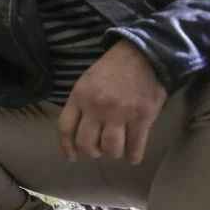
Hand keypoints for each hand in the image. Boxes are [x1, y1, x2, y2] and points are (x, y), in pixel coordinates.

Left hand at [57, 40, 166, 164]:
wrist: (144, 53)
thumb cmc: (114, 67)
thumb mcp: (88, 80)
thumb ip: (81, 103)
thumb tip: (79, 130)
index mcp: (80, 96)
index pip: (65, 128)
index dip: (67, 147)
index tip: (71, 156)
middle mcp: (97, 107)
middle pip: (86, 143)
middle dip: (91, 152)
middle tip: (98, 150)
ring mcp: (120, 113)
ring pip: (110, 148)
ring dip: (112, 153)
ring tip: (116, 149)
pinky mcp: (142, 117)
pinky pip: (135, 146)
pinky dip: (133, 156)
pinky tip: (133, 156)